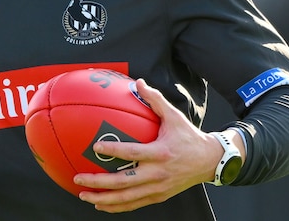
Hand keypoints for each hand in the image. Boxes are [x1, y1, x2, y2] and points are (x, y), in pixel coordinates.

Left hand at [73, 79, 221, 212]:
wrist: (210, 162)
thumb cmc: (189, 137)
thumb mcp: (175, 116)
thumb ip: (155, 100)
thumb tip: (138, 82)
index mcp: (160, 153)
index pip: (133, 153)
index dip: (114, 151)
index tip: (96, 147)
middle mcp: (158, 174)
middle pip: (124, 182)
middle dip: (99, 182)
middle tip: (79, 178)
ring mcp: (158, 188)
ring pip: (127, 198)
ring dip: (103, 199)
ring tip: (84, 196)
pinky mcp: (159, 196)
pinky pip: (134, 204)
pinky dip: (117, 206)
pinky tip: (101, 204)